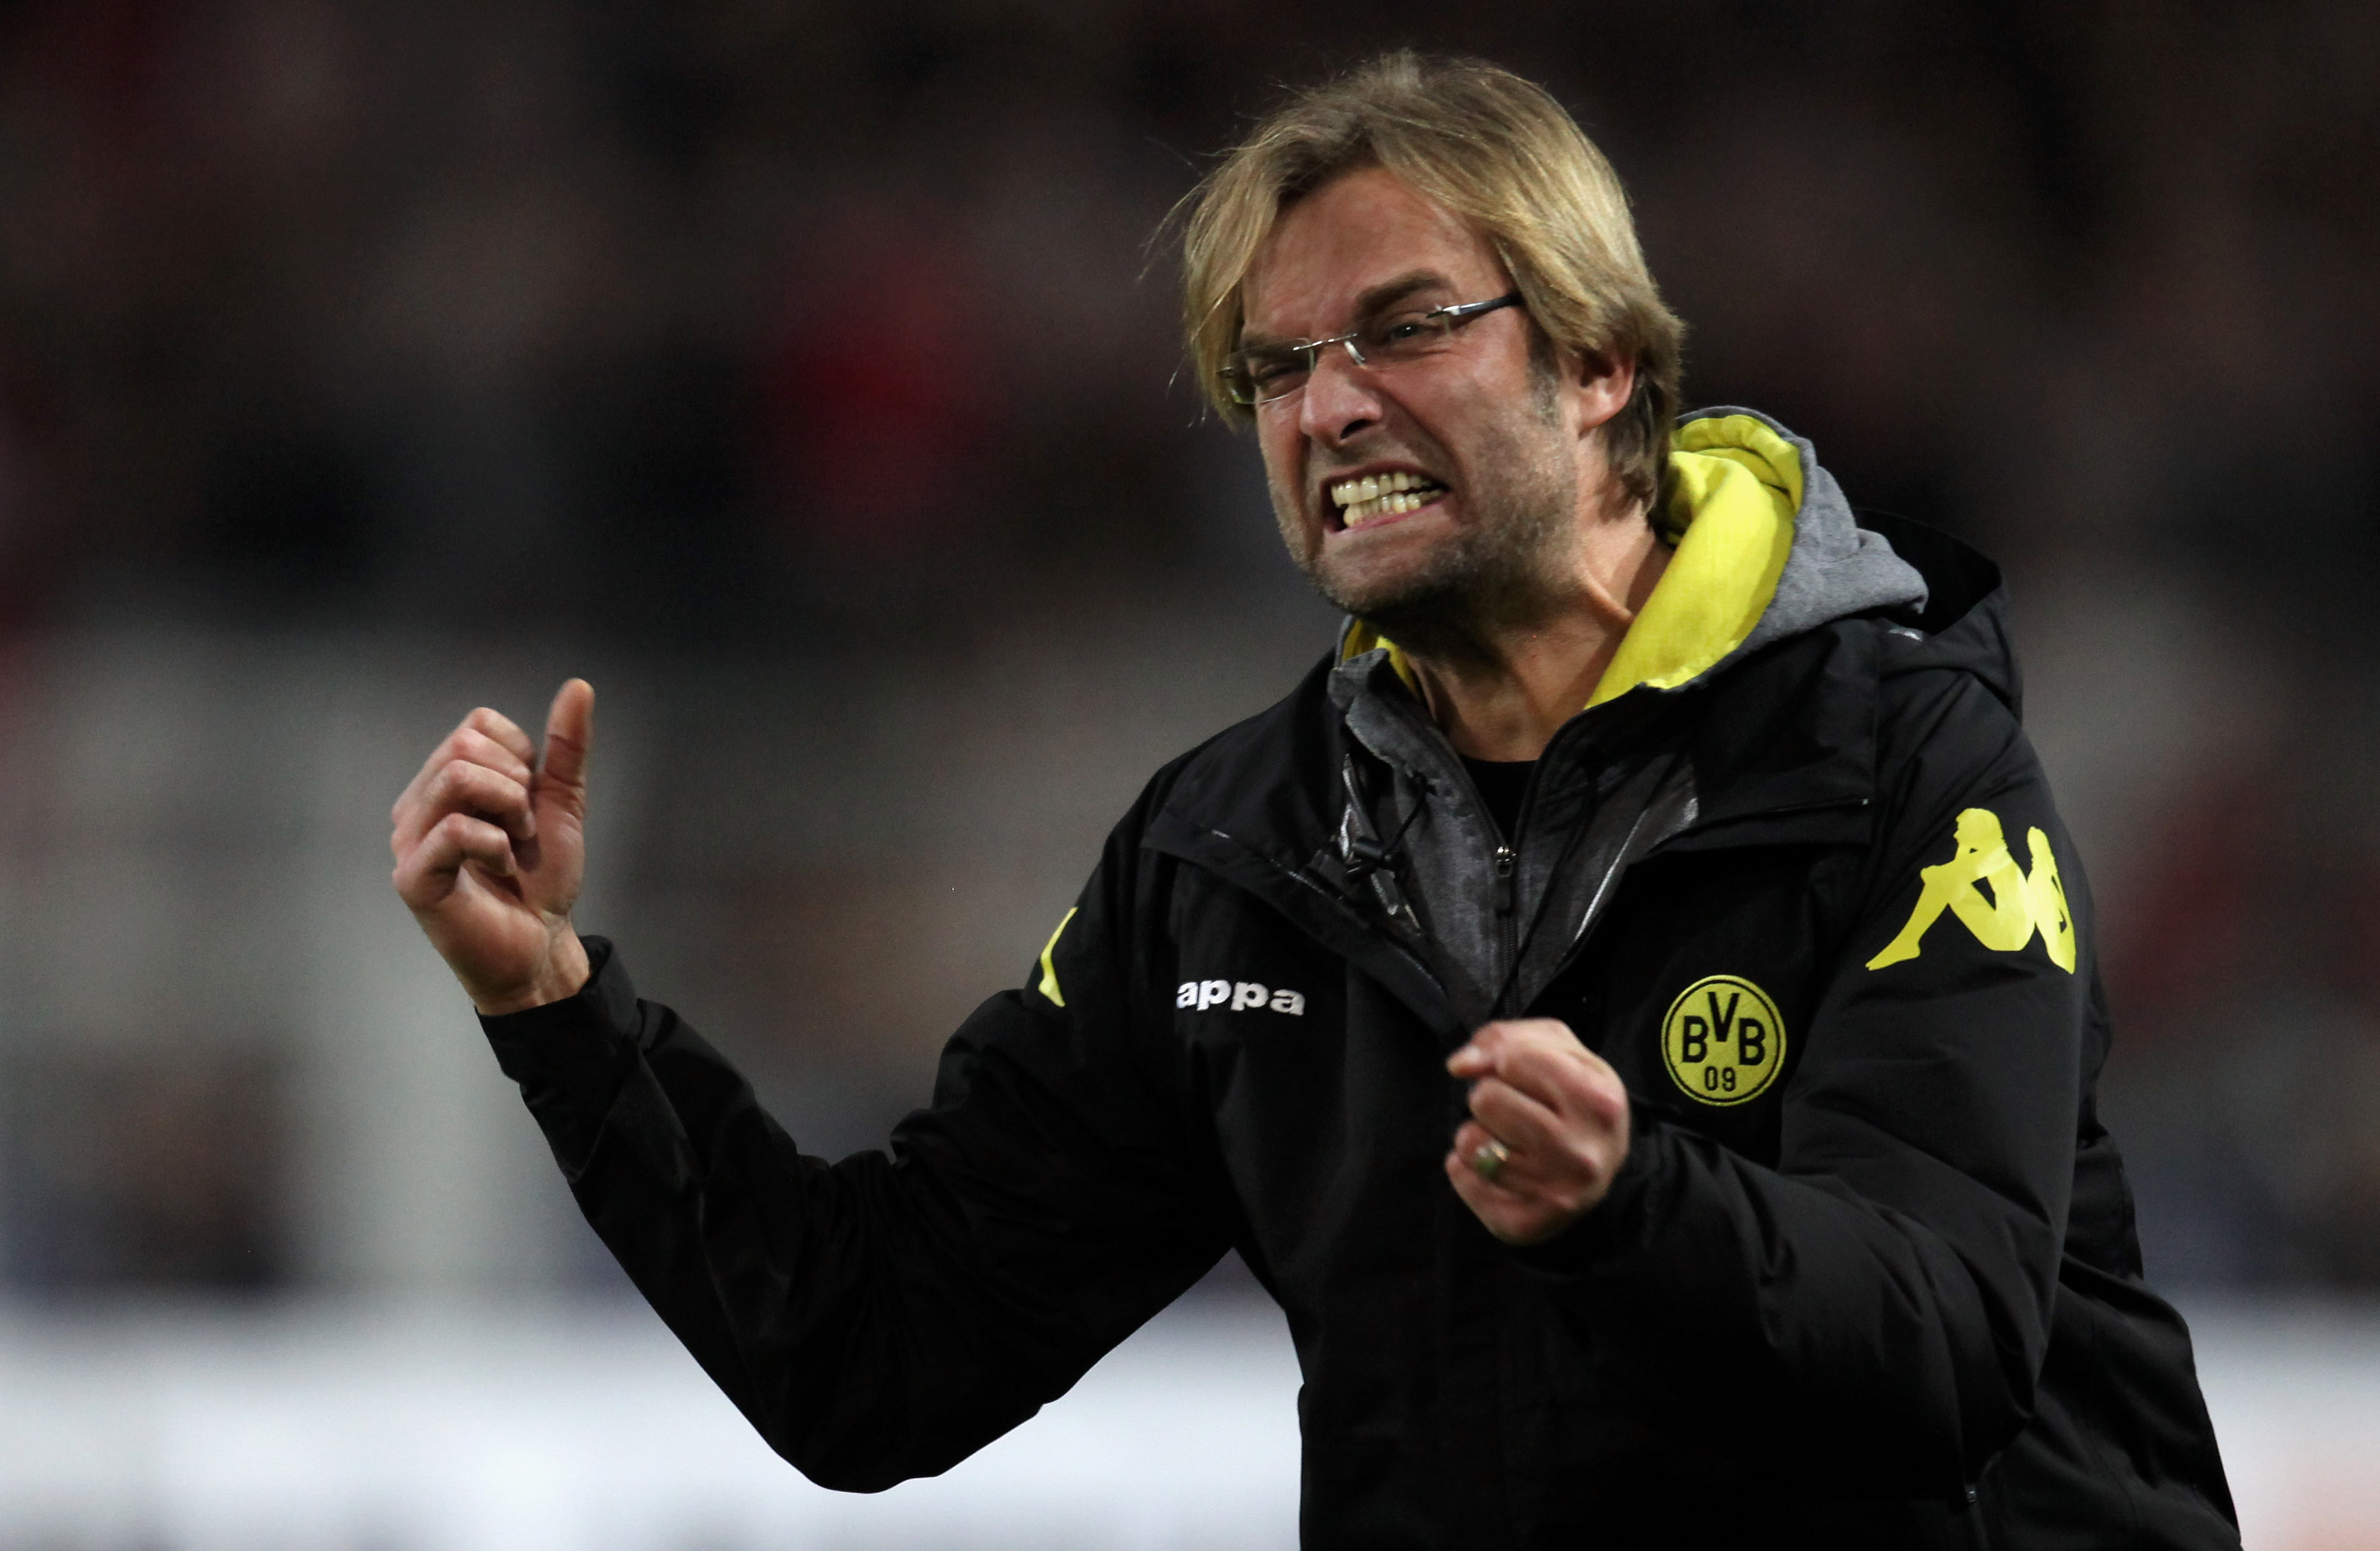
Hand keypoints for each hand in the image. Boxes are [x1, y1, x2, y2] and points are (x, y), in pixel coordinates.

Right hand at [391, 680, 595, 1014]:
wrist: (540, 944)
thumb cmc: (541, 879)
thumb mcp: (563, 803)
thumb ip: (566, 748)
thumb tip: (580, 687)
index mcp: (446, 781)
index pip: (477, 724)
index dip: (520, 755)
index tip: (530, 801)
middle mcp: (418, 804)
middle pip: (464, 745)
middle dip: (515, 784)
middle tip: (523, 830)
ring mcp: (410, 839)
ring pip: (456, 777)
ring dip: (508, 811)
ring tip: (513, 846)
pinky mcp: (412, 876)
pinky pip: (454, 830)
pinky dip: (495, 845)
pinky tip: (501, 867)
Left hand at [1444, 1019, 1631, 1244]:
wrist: (1599, 1168)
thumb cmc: (1574, 1098)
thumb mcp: (1558, 1051)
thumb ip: (1504, 1039)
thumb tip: (1460, 1065)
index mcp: (1598, 1101)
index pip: (1513, 1059)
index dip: (1505, 1060)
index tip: (1518, 1073)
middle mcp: (1580, 1152)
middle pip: (1486, 1099)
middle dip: (1491, 1096)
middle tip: (1516, 1110)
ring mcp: (1554, 1193)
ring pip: (1470, 1140)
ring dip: (1478, 1132)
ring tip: (1508, 1138)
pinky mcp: (1525, 1224)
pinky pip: (1460, 1176)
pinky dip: (1467, 1166)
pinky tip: (1496, 1166)